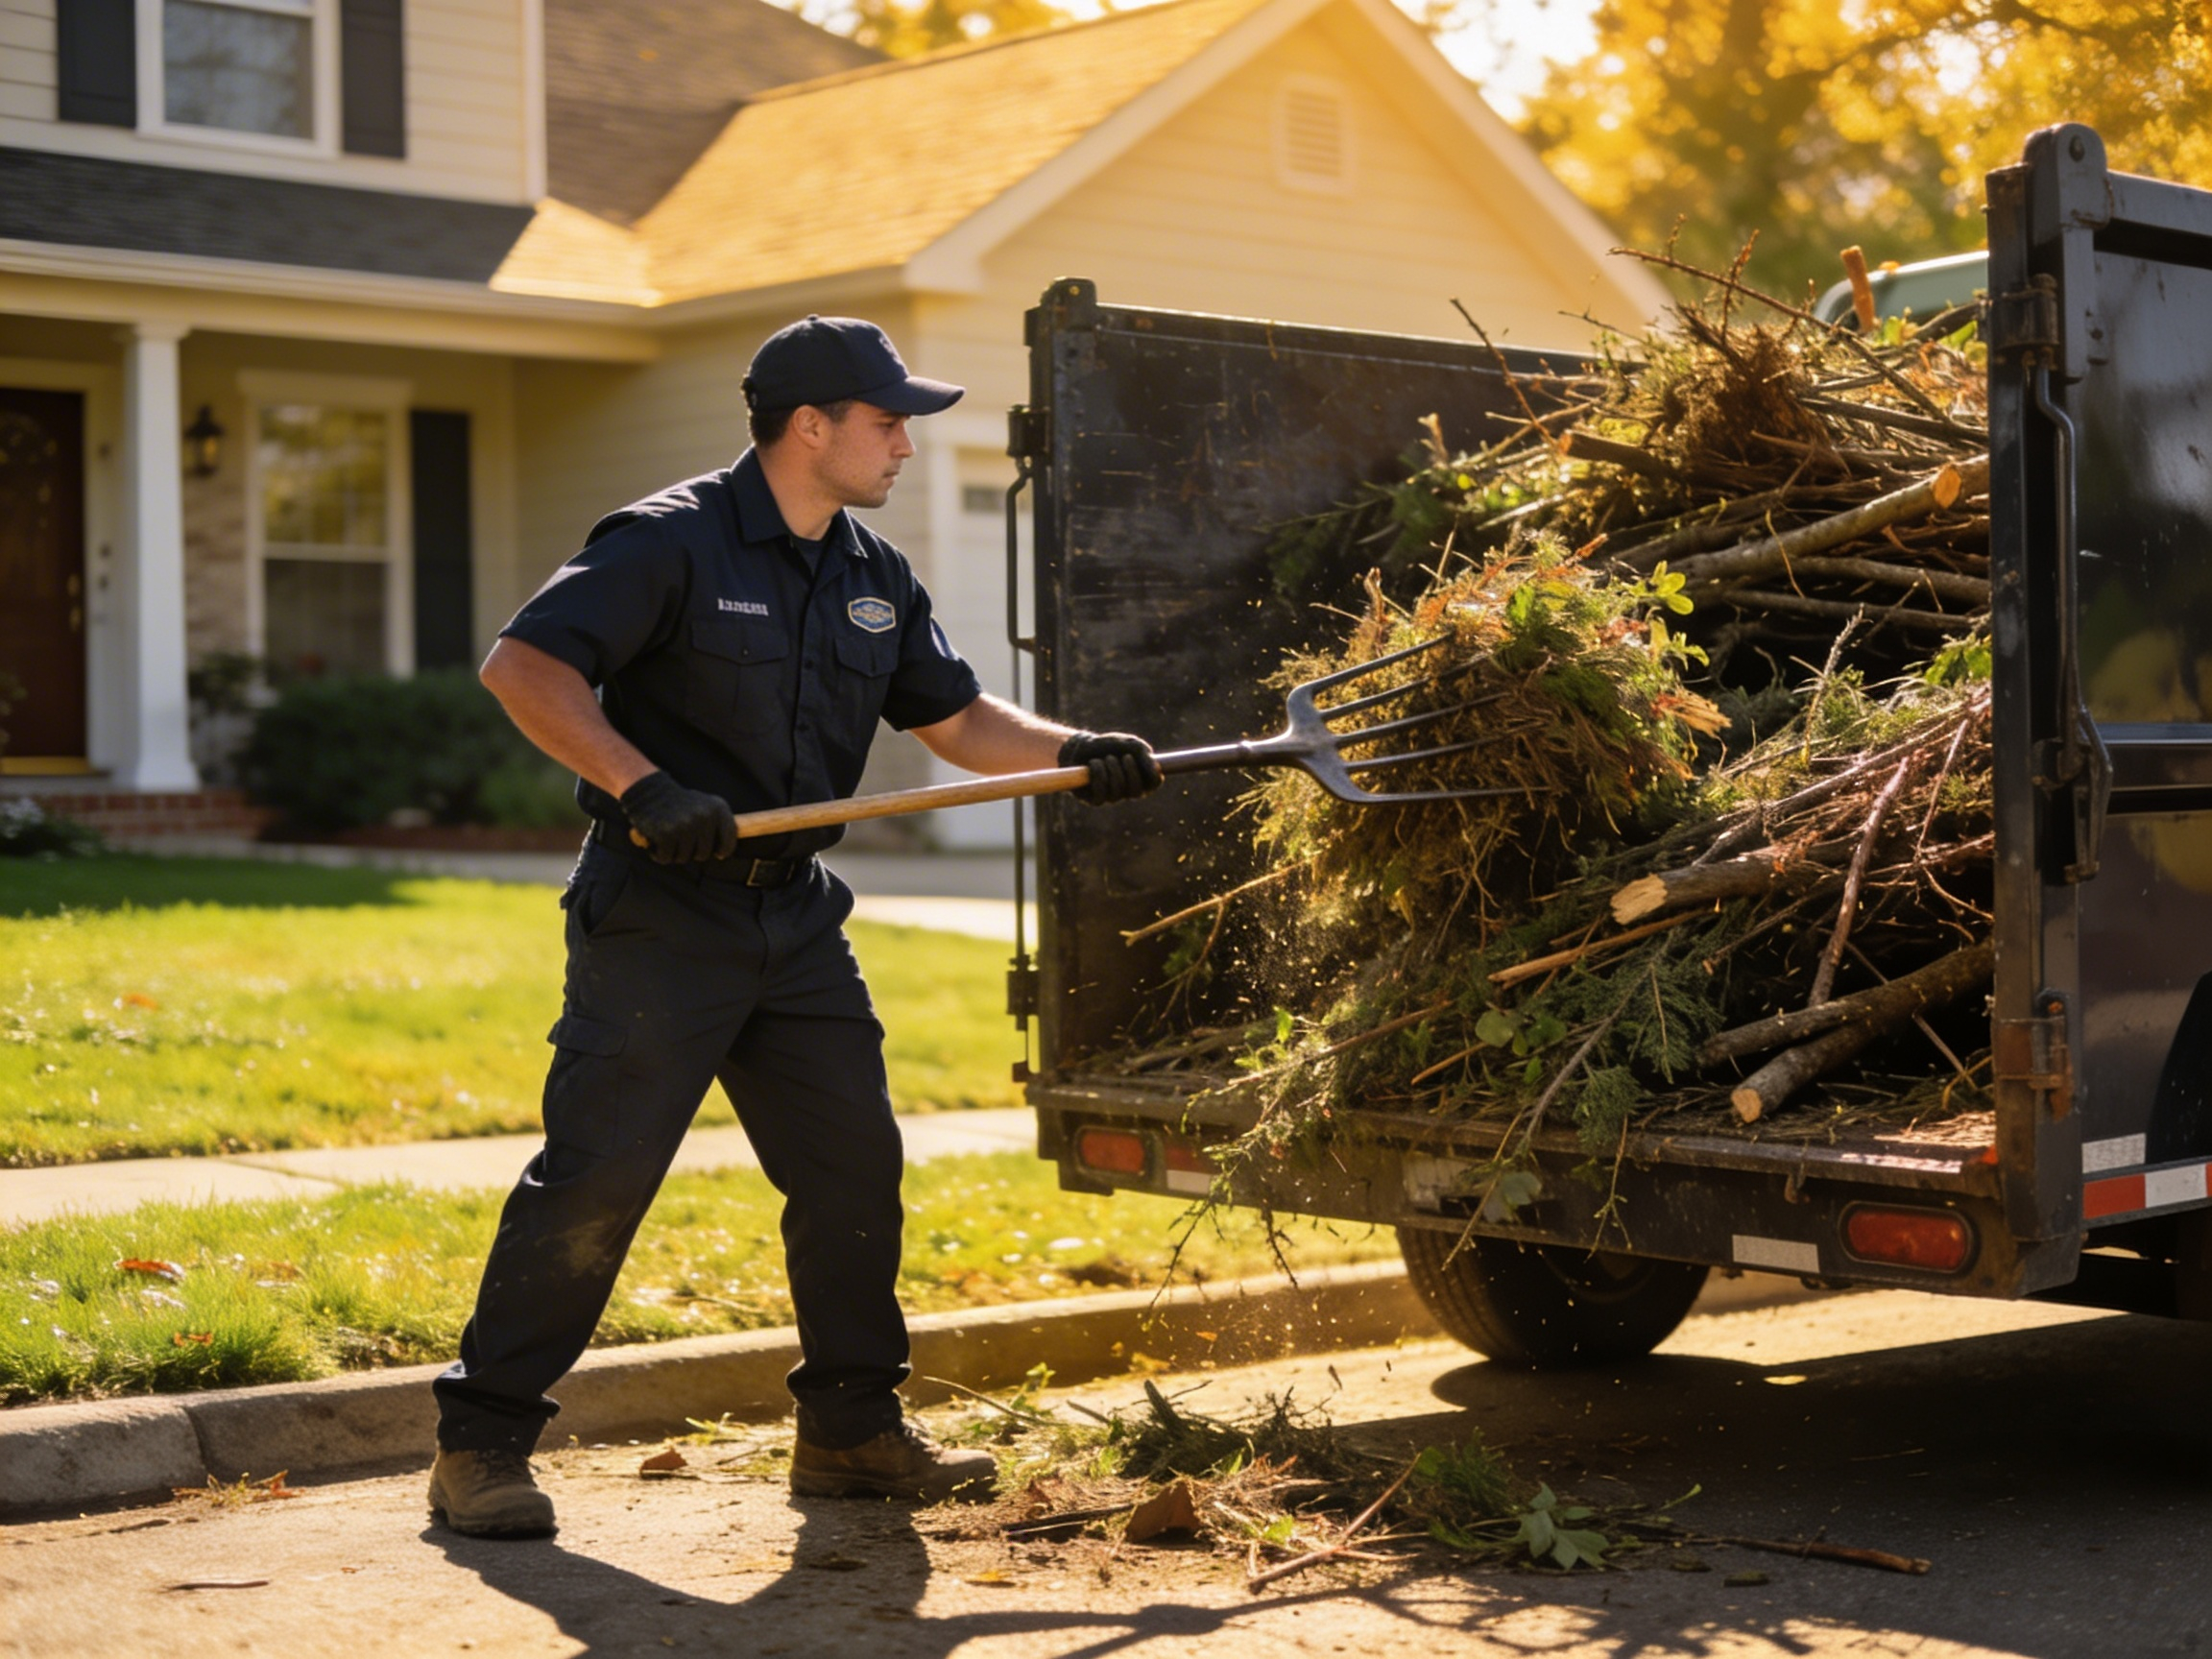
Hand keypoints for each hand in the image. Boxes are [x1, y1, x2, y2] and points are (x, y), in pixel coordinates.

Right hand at [619, 771, 736, 862]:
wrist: (649, 791)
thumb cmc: (678, 804)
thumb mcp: (704, 806)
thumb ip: (717, 825)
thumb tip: (724, 853)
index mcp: (718, 809)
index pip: (729, 842)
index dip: (722, 851)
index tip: (717, 853)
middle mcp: (704, 817)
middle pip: (704, 854)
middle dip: (691, 852)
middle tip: (680, 839)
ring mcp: (686, 825)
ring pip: (684, 858)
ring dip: (674, 853)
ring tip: (668, 837)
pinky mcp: (666, 833)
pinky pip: (666, 858)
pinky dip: (659, 854)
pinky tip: (656, 842)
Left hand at [1056, 731, 1162, 805]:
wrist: (1082, 746)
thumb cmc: (1109, 745)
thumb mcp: (1130, 744)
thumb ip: (1145, 756)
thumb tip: (1158, 772)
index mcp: (1141, 777)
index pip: (1154, 783)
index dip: (1151, 774)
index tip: (1145, 760)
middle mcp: (1128, 791)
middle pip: (1137, 792)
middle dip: (1130, 772)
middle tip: (1124, 757)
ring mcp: (1112, 797)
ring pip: (1118, 793)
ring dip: (1112, 770)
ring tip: (1107, 758)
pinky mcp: (1095, 800)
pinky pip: (1101, 796)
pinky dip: (1098, 775)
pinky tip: (1094, 764)